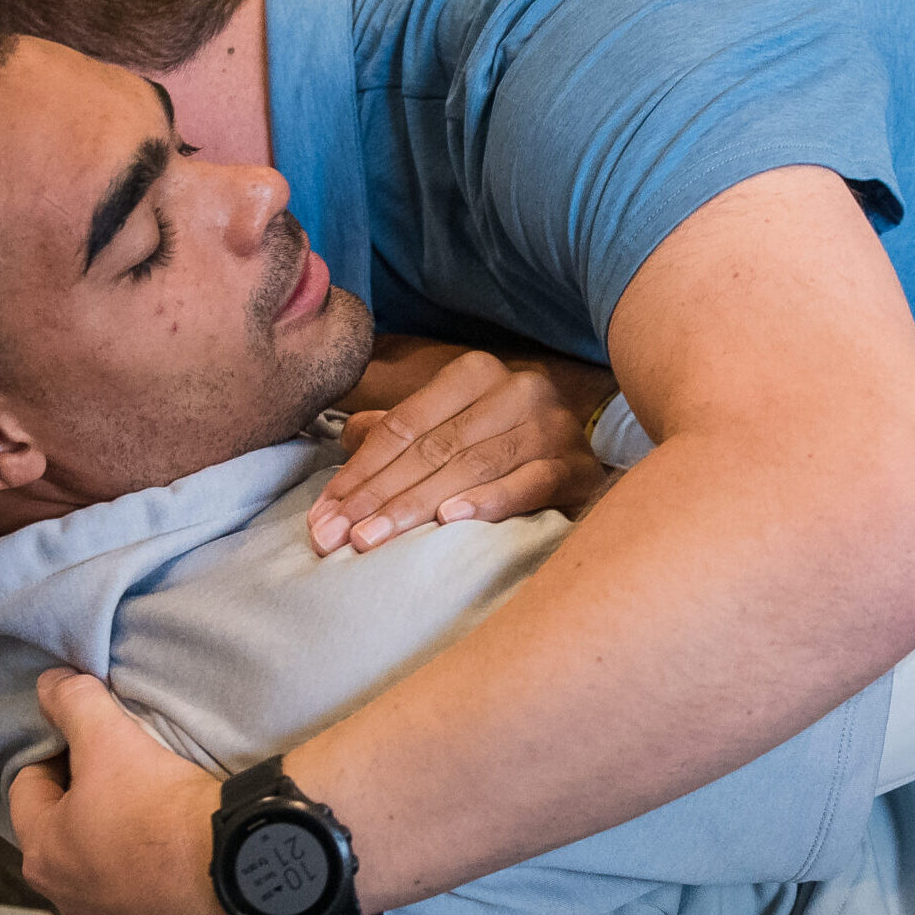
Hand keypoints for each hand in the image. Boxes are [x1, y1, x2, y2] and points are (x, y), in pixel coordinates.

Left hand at [8, 669, 276, 914]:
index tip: (87, 741)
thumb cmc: (163, 812)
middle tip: (129, 778)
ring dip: (123, 860)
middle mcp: (70, 904)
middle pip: (65, 842)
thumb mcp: (114, 743)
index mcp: (46, 853)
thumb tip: (50, 682)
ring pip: (108, 887)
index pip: (28, 789)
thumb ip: (76, 705)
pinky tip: (193, 878)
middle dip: (87, 810)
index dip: (55, 756)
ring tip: (164, 828)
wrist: (238, 880)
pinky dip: (168, 900)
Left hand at [309, 350, 605, 554]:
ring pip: (469, 467)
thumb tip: (346, 435)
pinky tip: (449, 521)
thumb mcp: (452, 428)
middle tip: (333, 536)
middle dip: (375, 496)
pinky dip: (488, 502)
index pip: (404, 426)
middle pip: (431, 448)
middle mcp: (516, 391)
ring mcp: (550, 428)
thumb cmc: (507, 449)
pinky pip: (527, 484)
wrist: (593, 460)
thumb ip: (402, 430)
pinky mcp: (576, 467)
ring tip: (369, 539)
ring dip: (414, 507)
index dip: (358, 471)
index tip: (321, 514)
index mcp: (476, 375)